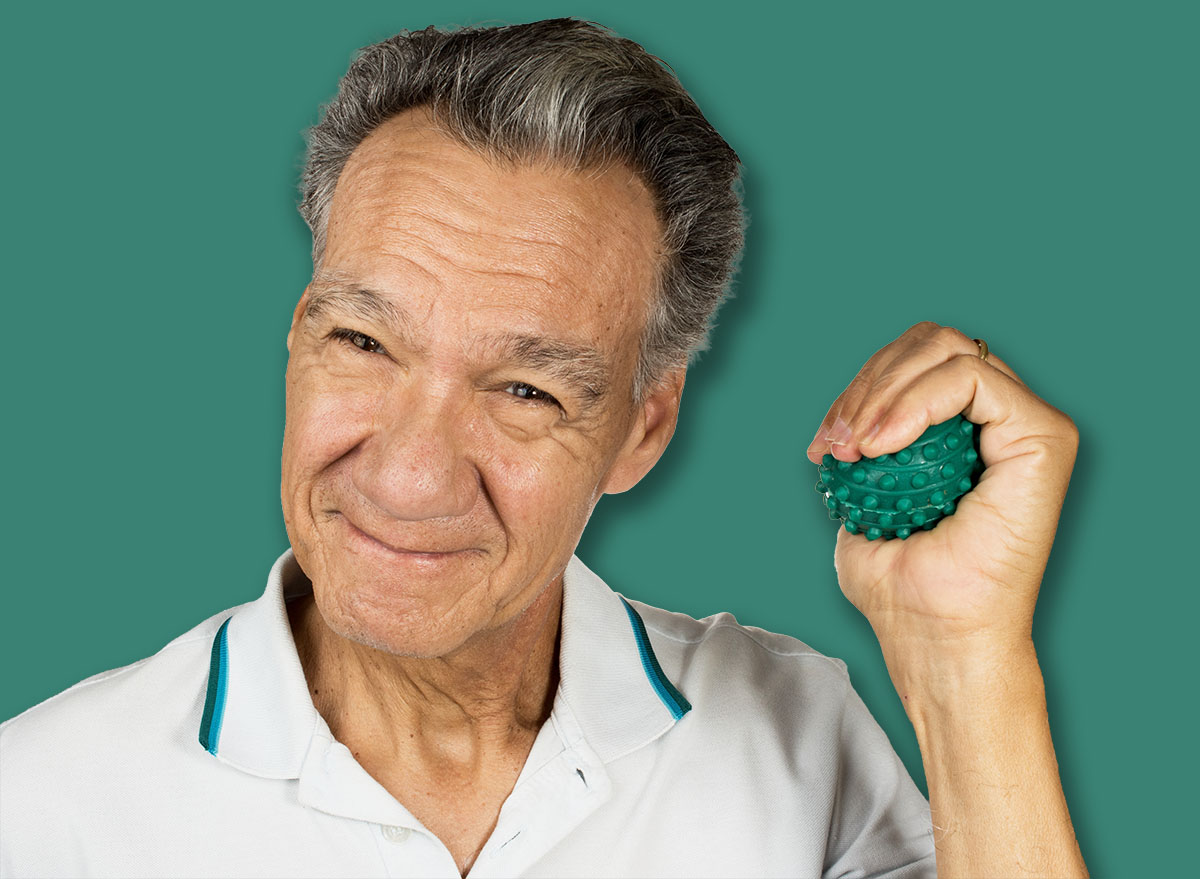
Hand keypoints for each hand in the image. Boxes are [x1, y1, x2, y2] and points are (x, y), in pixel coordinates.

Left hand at [805, 321, 1078, 682]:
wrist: (935, 638)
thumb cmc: (903, 588)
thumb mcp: (865, 504)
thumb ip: (864, 452)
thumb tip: (843, 424)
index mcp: (964, 432)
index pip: (912, 365)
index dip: (861, 388)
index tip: (824, 445)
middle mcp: (1000, 421)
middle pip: (929, 344)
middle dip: (868, 382)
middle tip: (837, 440)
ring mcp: (1026, 425)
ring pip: (947, 350)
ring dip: (882, 390)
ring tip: (854, 446)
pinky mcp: (1042, 437)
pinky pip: (969, 379)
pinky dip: (915, 400)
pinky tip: (881, 444)